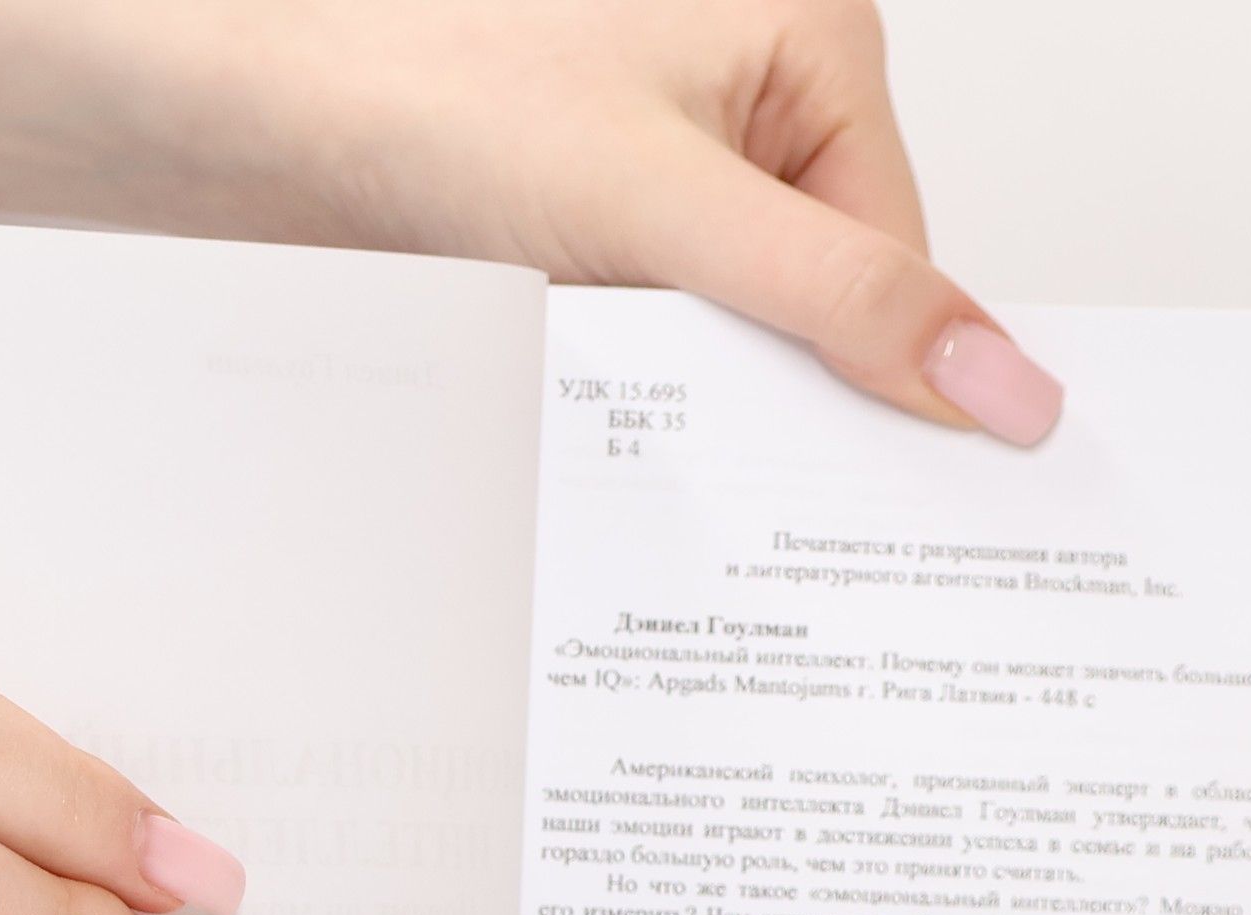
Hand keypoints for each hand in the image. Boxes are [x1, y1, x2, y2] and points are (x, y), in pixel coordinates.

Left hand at [0, 0, 1061, 446]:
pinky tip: (636, 447)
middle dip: (802, 405)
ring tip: (691, 477)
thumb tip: (1003, 381)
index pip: (902, 255)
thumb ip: (835, 300)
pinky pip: (678, 343)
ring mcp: (676, 172)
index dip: (898, 383)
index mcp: (810, 40)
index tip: (909, 508)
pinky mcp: (605, 234)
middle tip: (799, 529)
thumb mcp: (660, 208)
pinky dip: (661, 403)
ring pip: (754, 335)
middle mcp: (754, 99)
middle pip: (833, 300)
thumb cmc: (425, 83)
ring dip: (722, 412)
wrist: (247, 103)